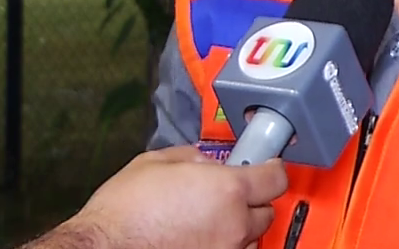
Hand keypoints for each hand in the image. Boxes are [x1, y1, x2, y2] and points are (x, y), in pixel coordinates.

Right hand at [56, 145, 288, 248]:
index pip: (276, 179)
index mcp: (227, 190)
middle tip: (227, 196)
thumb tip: (205, 163)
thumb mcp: (156, 163)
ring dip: (236, 227)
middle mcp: (233, 225)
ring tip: (206, 222)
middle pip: (265, 212)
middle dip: (250, 201)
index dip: (271, 170)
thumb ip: (192, 158)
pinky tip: (198, 239)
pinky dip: (221, 245)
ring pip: (249, 238)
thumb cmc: (122, 213)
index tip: (266, 168)